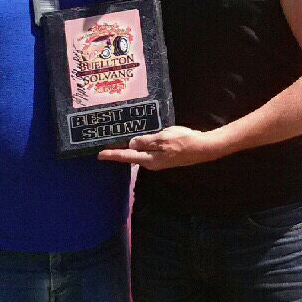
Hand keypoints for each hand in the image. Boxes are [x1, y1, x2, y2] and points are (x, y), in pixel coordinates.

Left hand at [98, 126, 221, 169]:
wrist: (203, 148)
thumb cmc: (183, 141)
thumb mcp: (162, 138)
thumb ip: (146, 141)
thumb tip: (131, 144)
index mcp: (149, 159)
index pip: (126, 157)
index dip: (112, 154)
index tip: (99, 154)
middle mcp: (152, 162)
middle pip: (130, 157)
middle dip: (118, 151)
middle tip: (106, 144)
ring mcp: (159, 160)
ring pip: (139, 154)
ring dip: (129, 148)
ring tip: (118, 141)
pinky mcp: (165, 156)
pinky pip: (148, 151)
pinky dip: (140, 146)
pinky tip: (137, 140)